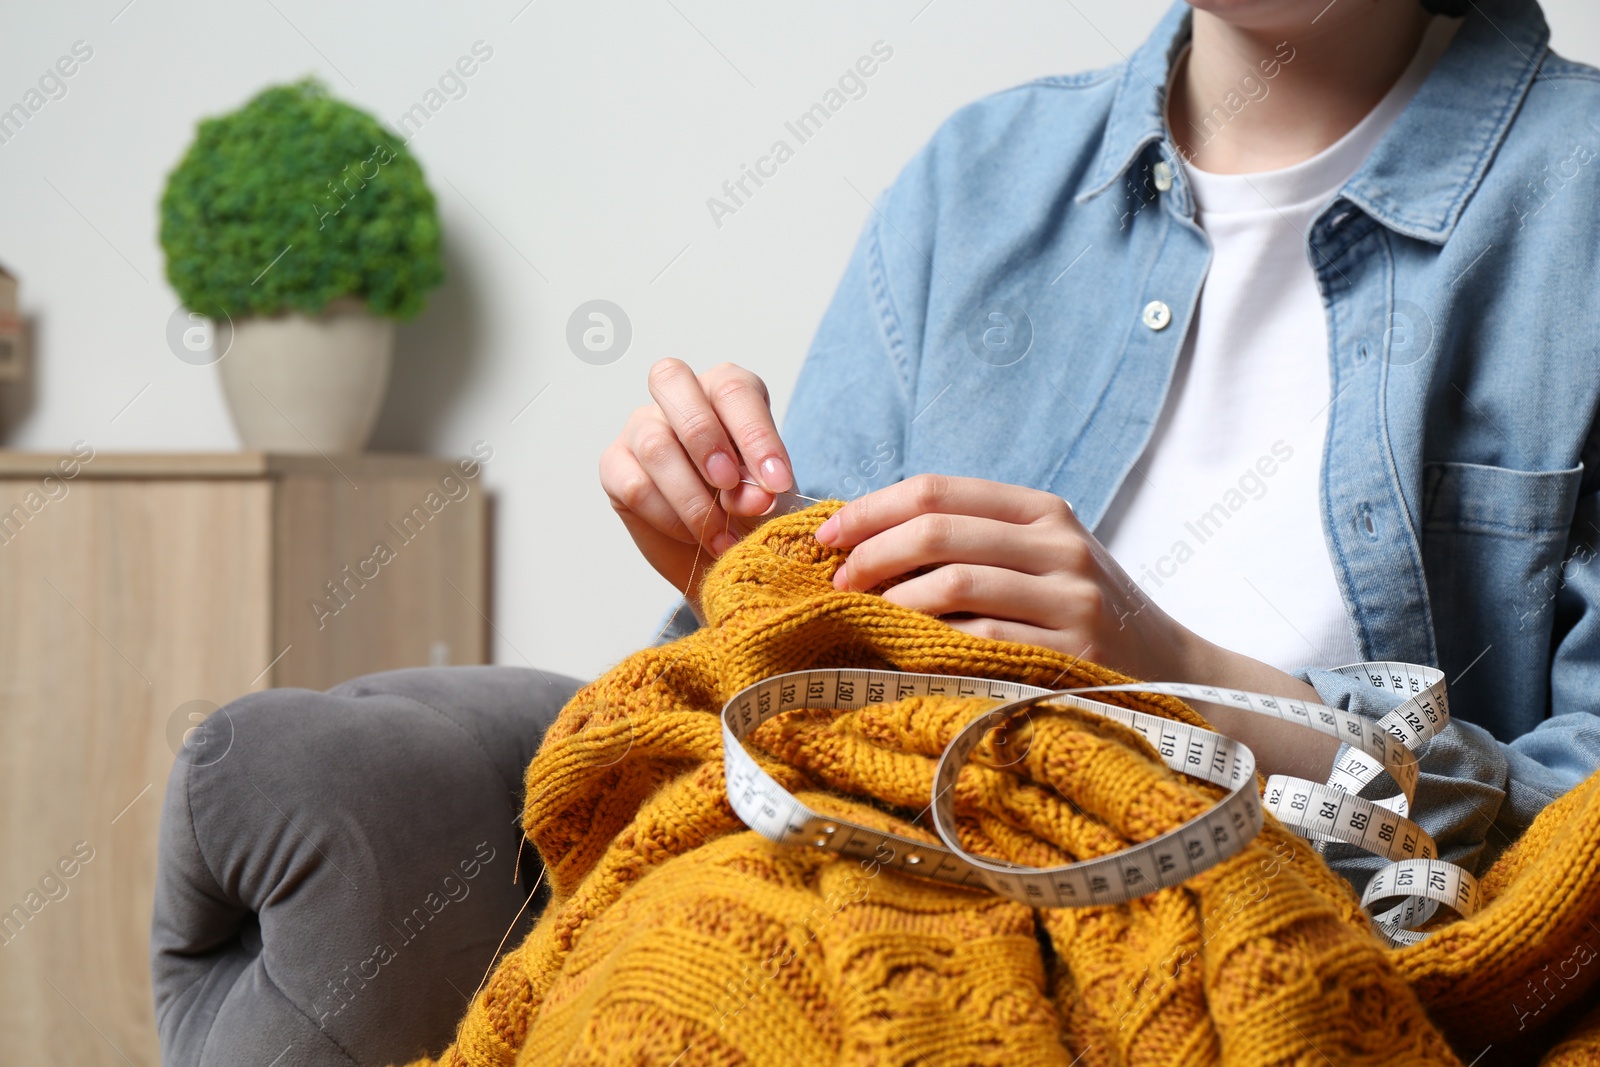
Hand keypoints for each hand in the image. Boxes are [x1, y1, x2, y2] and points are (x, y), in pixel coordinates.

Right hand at [599, 359, 795, 618]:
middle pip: (671, 380)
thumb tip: (754, 497)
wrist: (722, 550)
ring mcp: (640, 428)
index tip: (777, 483)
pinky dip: (670, 519)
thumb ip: (762, 491)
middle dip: (704, 438)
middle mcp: (678, 398)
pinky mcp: (615, 467)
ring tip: (721, 536)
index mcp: (724, 390)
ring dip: (692, 498)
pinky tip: (693, 537)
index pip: (733, 390)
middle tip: (730, 484)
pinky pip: (635, 487)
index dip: (756, 436)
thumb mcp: (767, 499)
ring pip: (654, 445)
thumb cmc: (749, 508)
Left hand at [814, 473, 1187, 678]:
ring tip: (866, 618)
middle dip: (872, 554)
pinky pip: (981, 640)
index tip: (829, 537)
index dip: (872, 509)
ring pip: (954, 583)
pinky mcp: (1073, 651)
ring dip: (894, 602)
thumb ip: (973, 543)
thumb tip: (864, 542)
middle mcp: (1059, 544)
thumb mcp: (1039, 560)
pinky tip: (907, 652)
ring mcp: (1070, 597)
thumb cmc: (1079, 615)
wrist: (1171, 670)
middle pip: (938, 531)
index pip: (939, 490)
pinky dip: (932, 644)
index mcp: (1042, 510)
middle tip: (839, 582)